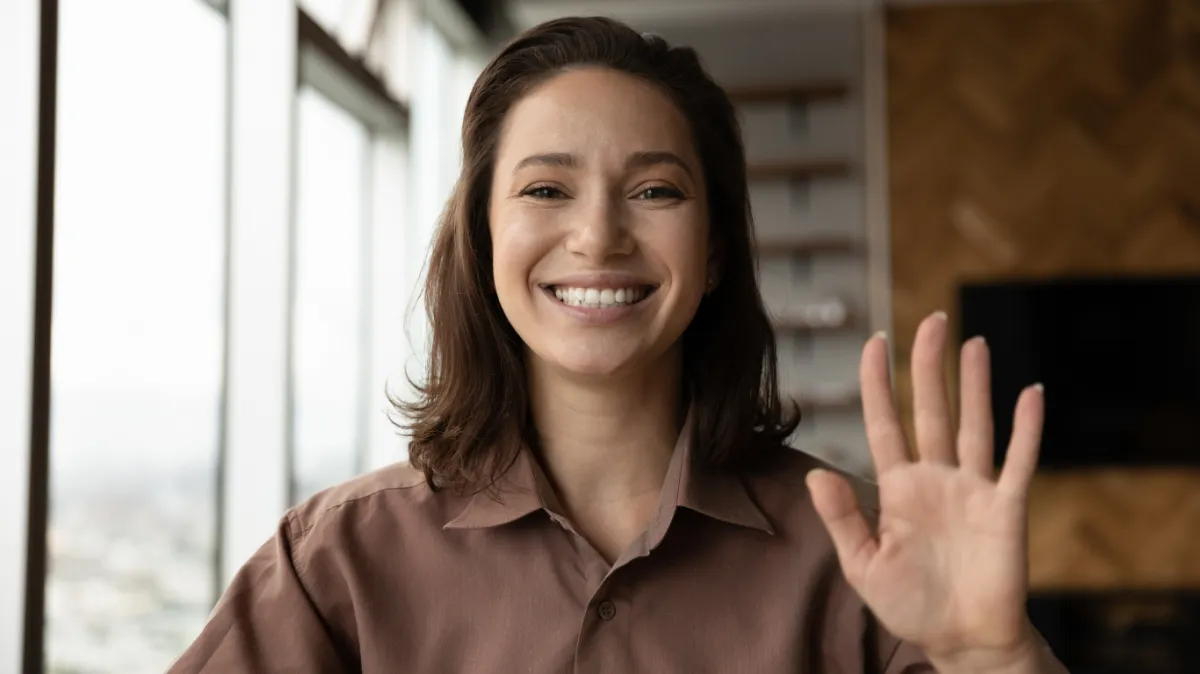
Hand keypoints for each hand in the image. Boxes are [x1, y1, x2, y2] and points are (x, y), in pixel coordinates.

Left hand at [806, 312, 1047, 668]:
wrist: (960, 640)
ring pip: (973, 425)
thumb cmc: (909, 604)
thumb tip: (817, 472)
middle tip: (931, 320)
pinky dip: (1027, 429)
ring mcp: (974, 490)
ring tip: (973, 341)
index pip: (885, 422)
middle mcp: (936, 478)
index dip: (878, 383)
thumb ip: (842, 518)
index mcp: (898, 487)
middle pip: (931, 410)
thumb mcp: (863, 563)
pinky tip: (1030, 392)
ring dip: (975, 384)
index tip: (874, 341)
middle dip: (929, 366)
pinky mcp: (1006, 510)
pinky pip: (1019, 462)